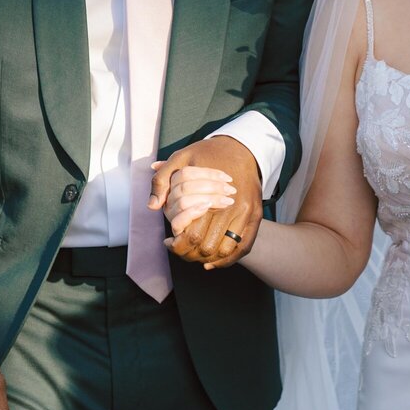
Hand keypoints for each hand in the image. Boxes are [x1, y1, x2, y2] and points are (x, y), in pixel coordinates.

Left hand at [150, 135, 262, 269]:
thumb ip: (163, 180)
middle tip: (180, 250)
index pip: (192, 234)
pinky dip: (227, 260)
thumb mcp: (181, 158)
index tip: (169, 243)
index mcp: (211, 194)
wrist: (242, 147)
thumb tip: (153, 206)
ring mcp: (246, 212)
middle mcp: (231, 206)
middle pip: (208, 246)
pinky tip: (212, 261)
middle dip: (190, 254)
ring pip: (225, 250)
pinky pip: (243, 248)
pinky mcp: (256, 216)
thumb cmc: (208, 153)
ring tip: (195, 254)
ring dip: (208, 258)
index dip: (178, 245)